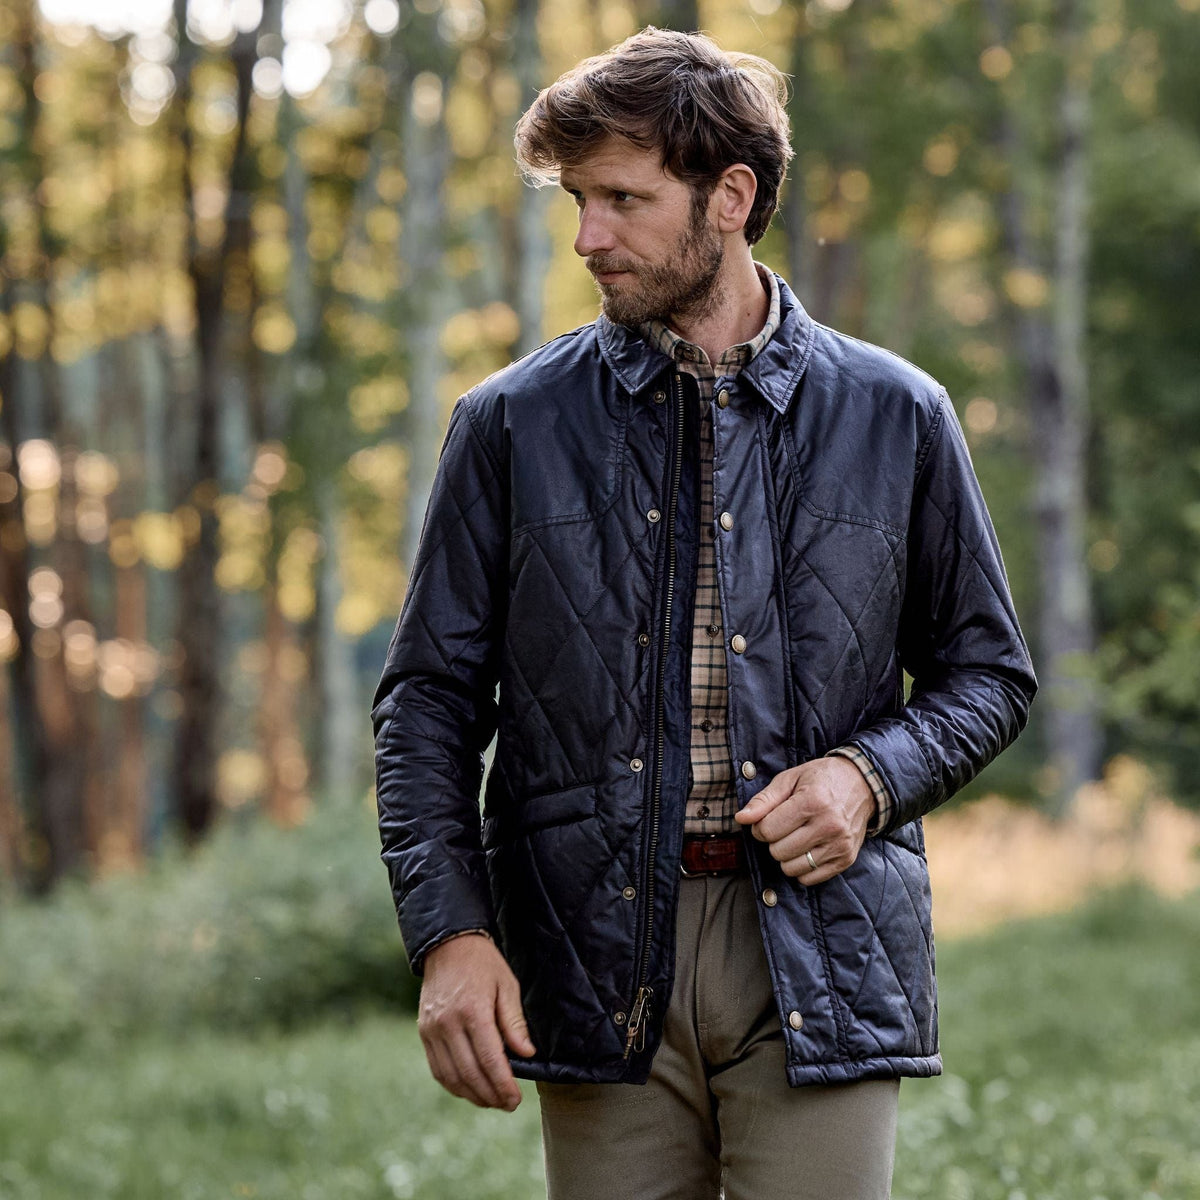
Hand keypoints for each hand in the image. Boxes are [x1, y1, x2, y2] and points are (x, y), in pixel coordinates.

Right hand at [418, 933, 535, 1110]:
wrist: (448, 945)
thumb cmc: (483, 963)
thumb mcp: (507, 985)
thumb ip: (514, 1022)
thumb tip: (526, 1055)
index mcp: (473, 1010)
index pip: (489, 1060)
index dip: (503, 1085)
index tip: (516, 1100)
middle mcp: (448, 1023)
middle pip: (469, 1073)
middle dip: (490, 1095)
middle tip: (507, 1105)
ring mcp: (432, 1029)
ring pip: (451, 1077)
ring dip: (472, 1095)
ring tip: (491, 1101)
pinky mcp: (424, 1032)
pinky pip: (437, 1069)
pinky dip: (453, 1085)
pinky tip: (469, 1089)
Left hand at [733, 757, 874, 884]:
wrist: (863, 784)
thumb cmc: (821, 779)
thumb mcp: (790, 779)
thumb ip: (763, 800)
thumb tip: (741, 818)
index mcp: (812, 801)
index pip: (768, 830)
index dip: (759, 826)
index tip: (767, 819)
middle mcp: (829, 825)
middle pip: (778, 851)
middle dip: (773, 840)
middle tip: (783, 827)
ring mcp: (839, 845)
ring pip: (791, 868)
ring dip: (786, 856)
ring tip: (795, 838)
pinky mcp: (845, 859)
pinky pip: (809, 878)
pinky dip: (801, 868)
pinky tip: (806, 849)